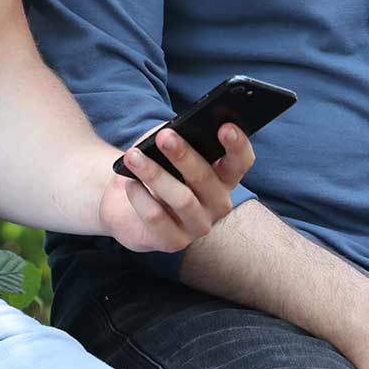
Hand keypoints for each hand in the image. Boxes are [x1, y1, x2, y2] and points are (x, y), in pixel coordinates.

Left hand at [99, 123, 253, 251]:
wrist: (127, 202)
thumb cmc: (156, 167)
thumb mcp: (166, 148)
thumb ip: (175, 137)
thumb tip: (171, 131)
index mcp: (223, 176)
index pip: (240, 161)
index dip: (237, 145)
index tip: (225, 127)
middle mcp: (217, 203)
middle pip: (205, 178)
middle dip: (183, 155)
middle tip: (163, 137)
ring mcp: (198, 225)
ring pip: (181, 199)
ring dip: (155, 174)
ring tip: (133, 156)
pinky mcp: (174, 242)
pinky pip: (157, 218)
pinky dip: (140, 197)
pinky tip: (130, 184)